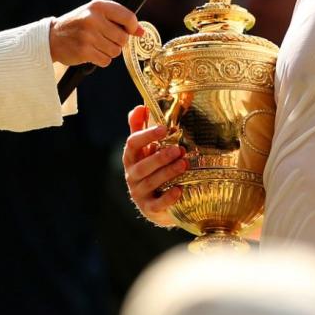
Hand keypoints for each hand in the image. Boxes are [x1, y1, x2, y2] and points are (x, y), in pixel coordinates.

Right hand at [48, 0, 140, 66]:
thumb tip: (140, 32)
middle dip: (118, 42)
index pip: (128, 17)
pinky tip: (91, 52)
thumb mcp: (94, 13)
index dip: (133, 27)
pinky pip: (106, 61)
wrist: (52, 37)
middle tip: (105, 39)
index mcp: (97, 6)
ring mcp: (88, 36)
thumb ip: (118, 19)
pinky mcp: (84, 51)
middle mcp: (93, 19)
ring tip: (96, 45)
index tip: (131, 31)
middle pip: (123, 38)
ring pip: (115, 51)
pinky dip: (101, 59)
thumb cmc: (76, 24)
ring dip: (109, 51)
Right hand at [122, 106, 185, 227]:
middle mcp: (132, 175)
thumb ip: (140, 128)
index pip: (132, 144)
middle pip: (143, 165)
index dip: (147, 135)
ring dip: (168, 172)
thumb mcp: (145, 149)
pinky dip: (168, 197)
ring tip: (184, 164)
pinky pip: (157, 204)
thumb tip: (141, 106)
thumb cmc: (151, 169)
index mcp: (131, 157)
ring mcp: (139, 193)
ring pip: (151, 182)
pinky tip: (179, 190)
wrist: (156, 203)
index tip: (164, 128)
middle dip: (160, 157)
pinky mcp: (149, 209)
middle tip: (178, 149)